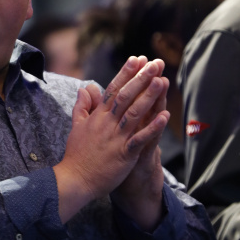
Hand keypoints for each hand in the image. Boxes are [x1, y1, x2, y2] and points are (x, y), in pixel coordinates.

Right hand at [54, 56, 168, 221]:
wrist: (75, 180)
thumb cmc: (76, 154)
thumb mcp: (76, 126)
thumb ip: (82, 107)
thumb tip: (84, 88)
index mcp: (98, 116)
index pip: (113, 89)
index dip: (126, 73)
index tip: (138, 59)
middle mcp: (107, 124)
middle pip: (126, 96)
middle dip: (141, 78)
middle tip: (155, 63)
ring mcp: (116, 138)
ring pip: (134, 113)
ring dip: (149, 97)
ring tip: (162, 81)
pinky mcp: (124, 154)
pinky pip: (140, 139)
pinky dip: (152, 127)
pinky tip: (164, 116)